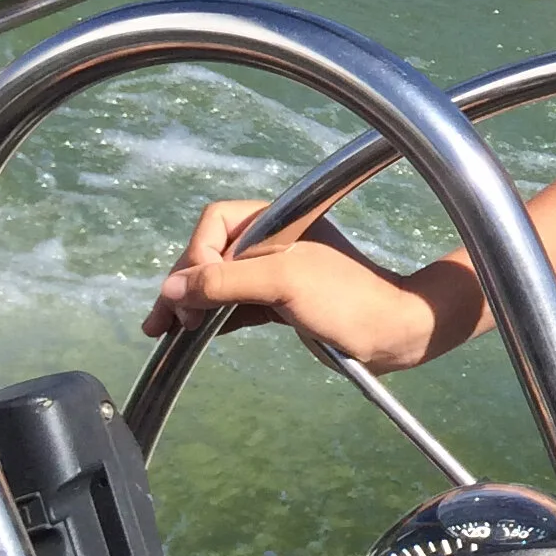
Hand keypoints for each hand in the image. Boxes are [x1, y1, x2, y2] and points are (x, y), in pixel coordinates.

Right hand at [142, 200, 461, 371]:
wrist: (393, 333)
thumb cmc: (346, 299)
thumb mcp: (283, 282)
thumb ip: (226, 281)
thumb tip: (172, 287)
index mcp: (277, 221)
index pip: (216, 223)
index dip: (199, 254)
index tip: (198, 291)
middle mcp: (273, 242)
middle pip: (211, 253)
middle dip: (186, 283)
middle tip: (166, 320)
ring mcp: (276, 274)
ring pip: (220, 282)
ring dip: (191, 303)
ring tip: (162, 330)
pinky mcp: (280, 303)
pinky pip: (234, 305)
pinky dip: (211, 317)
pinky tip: (191, 334)